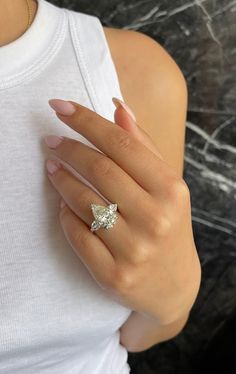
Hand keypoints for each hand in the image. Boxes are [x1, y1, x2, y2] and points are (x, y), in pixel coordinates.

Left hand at [44, 98, 200, 325]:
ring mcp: (134, 250)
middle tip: (50, 140)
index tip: (59, 107)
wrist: (174, 284)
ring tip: (51, 166)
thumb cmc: (168, 225)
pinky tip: (61, 203)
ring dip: (60, 179)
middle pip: (99, 170)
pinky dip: (64, 214)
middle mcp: (155, 219)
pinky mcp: (113, 275)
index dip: (86, 121)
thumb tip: (118, 108)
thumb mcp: (167, 185)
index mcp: (171, 190)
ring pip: (83, 203)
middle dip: (68, 148)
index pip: (121, 144)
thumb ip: (143, 146)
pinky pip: (77, 236)